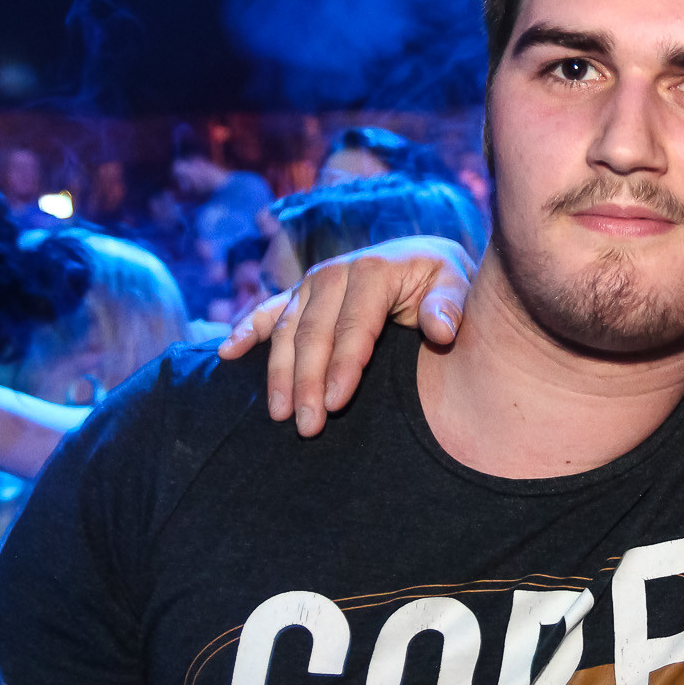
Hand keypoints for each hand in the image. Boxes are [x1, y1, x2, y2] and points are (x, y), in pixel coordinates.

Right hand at [219, 235, 477, 434]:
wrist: (425, 257)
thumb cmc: (443, 280)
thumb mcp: (456, 285)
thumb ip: (449, 307)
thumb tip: (441, 331)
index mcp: (374, 270)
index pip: (354, 327)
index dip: (343, 367)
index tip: (335, 405)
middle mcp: (335, 273)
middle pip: (313, 334)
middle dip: (307, 382)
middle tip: (306, 427)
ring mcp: (312, 283)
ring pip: (287, 331)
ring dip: (278, 373)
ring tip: (278, 414)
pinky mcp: (300, 294)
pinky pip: (268, 312)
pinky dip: (246, 330)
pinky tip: (227, 352)